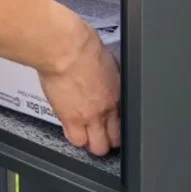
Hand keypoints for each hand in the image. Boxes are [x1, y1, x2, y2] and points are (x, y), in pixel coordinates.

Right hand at [38, 19, 121, 156]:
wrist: (65, 47)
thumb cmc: (82, 44)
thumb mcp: (106, 58)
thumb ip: (108, 74)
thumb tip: (106, 74)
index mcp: (118, 92)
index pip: (125, 122)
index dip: (118, 127)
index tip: (113, 125)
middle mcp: (106, 107)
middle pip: (113, 140)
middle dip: (107, 139)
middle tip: (100, 133)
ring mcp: (88, 115)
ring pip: (96, 146)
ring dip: (91, 141)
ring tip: (85, 133)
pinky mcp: (69, 117)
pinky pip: (75, 139)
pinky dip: (74, 137)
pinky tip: (71, 128)